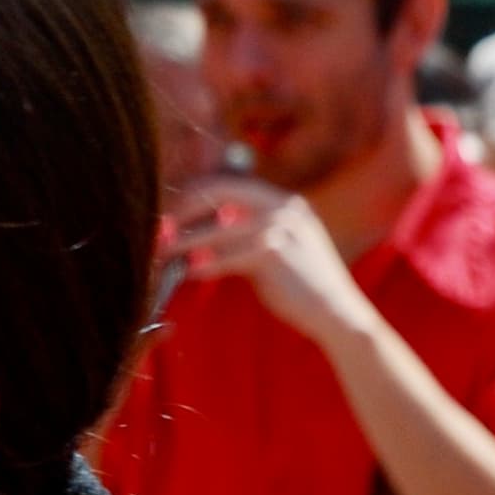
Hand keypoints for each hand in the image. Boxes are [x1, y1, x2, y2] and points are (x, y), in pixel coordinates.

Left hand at [171, 175, 372, 339]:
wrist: (336, 311)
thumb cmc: (298, 282)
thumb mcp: (273, 244)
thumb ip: (243, 229)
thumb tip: (194, 227)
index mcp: (281, 200)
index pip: (224, 184)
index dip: (190, 196)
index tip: (166, 213)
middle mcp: (282, 207)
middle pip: (216, 194)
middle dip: (181, 211)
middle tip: (157, 231)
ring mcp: (281, 228)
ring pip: (214, 231)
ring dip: (182, 244)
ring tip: (161, 256)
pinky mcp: (274, 254)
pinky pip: (225, 258)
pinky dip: (201, 267)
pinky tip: (186, 274)